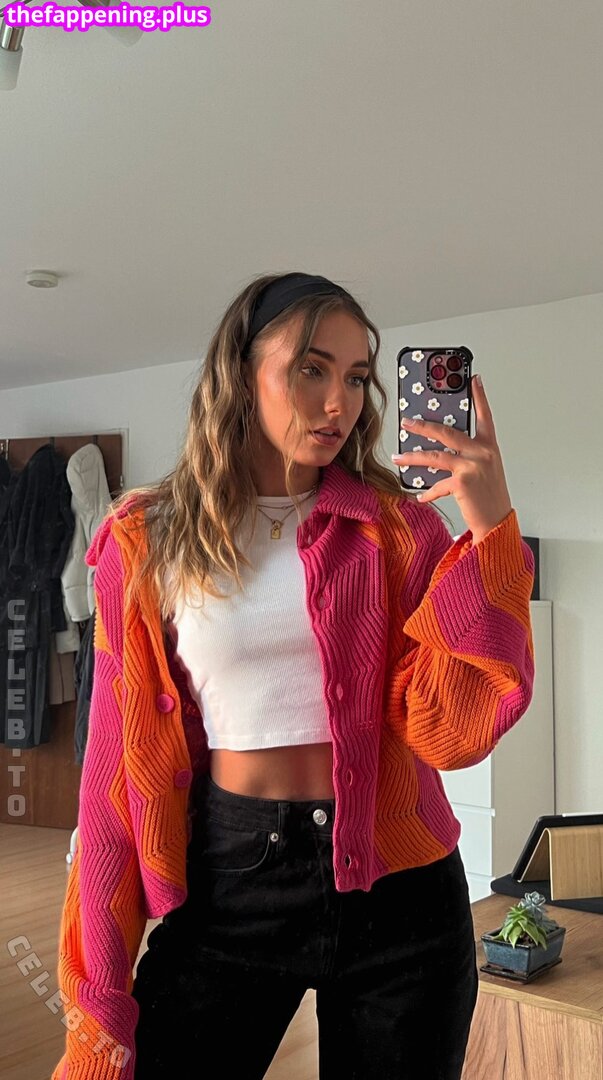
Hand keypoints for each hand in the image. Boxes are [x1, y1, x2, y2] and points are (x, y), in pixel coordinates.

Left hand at [391, 374, 512, 543]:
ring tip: (398, 456)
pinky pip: (436, 484)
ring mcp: (472, 467)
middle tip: (406, 421)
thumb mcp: (484, 469)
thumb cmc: (490, 496)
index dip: (479, 396)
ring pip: (435, 456)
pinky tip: (420, 495)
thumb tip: (439, 448)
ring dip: (412, 457)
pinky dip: (427, 491)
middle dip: (422, 425)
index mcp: (489, 447)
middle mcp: (482, 453)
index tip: (473, 378)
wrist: (497, 522)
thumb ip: (468, 455)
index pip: (485, 416)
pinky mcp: (462, 483)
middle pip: (446, 432)